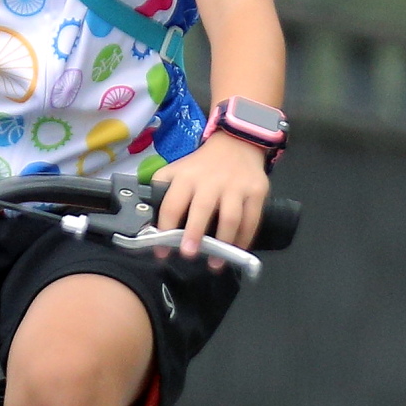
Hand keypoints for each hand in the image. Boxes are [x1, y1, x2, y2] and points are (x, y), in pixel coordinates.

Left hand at [156, 135, 268, 253]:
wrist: (237, 143)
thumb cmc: (201, 165)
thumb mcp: (176, 169)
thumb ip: (161, 189)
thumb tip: (148, 222)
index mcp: (186, 177)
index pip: (172, 205)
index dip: (165, 229)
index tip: (162, 252)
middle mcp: (210, 181)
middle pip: (202, 209)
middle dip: (194, 233)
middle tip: (189, 254)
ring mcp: (236, 186)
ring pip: (230, 217)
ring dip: (223, 243)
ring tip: (215, 262)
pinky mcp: (256, 191)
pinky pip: (252, 220)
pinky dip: (244, 239)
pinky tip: (236, 251)